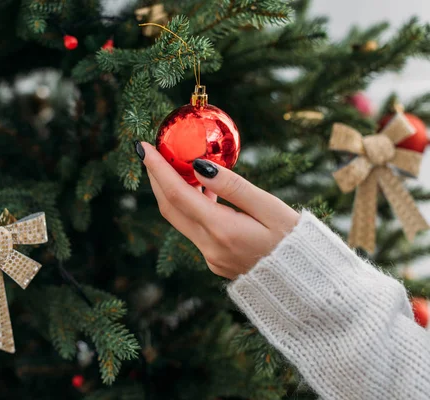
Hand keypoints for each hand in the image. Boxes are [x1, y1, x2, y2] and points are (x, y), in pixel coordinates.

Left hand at [136, 141, 299, 279]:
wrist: (306, 285)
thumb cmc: (295, 243)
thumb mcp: (270, 208)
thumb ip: (234, 187)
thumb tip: (199, 167)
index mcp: (222, 231)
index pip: (178, 194)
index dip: (158, 169)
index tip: (144, 148)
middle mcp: (210, 247)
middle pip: (170, 208)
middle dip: (157, 179)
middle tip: (150, 152)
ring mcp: (211, 257)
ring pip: (180, 220)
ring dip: (173, 193)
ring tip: (176, 165)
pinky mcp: (215, 262)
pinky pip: (195, 230)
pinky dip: (191, 208)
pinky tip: (202, 190)